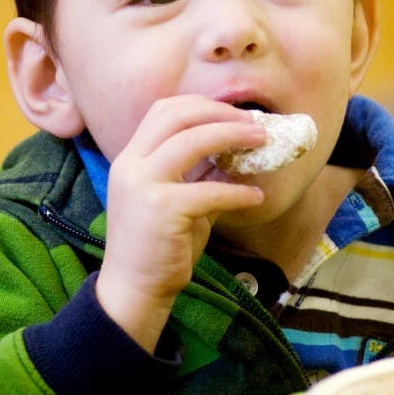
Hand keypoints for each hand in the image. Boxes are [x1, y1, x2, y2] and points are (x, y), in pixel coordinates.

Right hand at [95, 95, 265, 352]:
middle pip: (177, 115)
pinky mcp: (161, 210)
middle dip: (220, 113)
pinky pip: (210, 190)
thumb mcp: (176, 199)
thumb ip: (198, 173)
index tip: (234, 112)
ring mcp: (143, 185)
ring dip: (232, 136)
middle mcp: (131, 165)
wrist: (134, 290)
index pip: (164, 110)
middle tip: (255, 123)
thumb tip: (239, 151)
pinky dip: (237, 191)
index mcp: (131, 158)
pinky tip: (254, 197)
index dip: (202, 105)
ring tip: (262, 142)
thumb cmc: (159, 246)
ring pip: (192, 141)